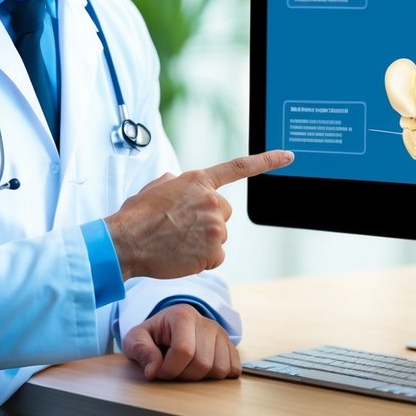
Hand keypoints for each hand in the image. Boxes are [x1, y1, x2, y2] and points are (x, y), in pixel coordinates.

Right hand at [105, 150, 293, 279]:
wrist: (126, 241)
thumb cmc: (137, 216)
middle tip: (180, 227)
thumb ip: (180, 183)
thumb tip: (182, 186)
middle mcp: (212, 200)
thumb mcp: (158, 186)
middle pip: (224, 213)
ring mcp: (215, 226)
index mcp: (199, 180)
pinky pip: (215, 257)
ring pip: (219, 237)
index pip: (240, 167)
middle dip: (207, 221)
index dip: (267, 160)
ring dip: (202, 241)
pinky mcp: (213, 250)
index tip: (288, 156)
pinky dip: (200, 259)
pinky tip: (180, 255)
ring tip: (175, 241)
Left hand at [123, 303, 240, 380]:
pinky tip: (202, 370)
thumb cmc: (153, 335)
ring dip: (200, 377)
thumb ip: (140, 350)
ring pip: (220, 369)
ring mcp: (221, 334)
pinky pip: (233, 369)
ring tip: (186, 367)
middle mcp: (206, 322)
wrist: (169, 326)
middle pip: (202, 363)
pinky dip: (218, 376)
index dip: (168, 370)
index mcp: (182, 316)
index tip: (157, 370)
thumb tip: (153, 370)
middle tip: (172, 369)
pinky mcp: (230, 345)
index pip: (184, 351)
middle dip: (183, 375)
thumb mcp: (135, 339)